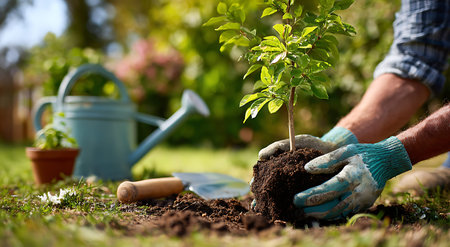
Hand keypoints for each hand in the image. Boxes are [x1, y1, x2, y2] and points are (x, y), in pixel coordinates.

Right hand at [252, 127, 357, 210]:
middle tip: (256, 204)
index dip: (256, 183)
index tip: (252, 186)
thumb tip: (260, 156)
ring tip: (266, 212)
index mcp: (279, 169)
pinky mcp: (309, 198)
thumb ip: (278, 147)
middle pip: (269, 193)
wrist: (335, 152)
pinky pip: (298, 208)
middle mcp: (285, 182)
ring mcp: (297, 191)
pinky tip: (286, 216)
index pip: (263, 178)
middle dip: (261, 200)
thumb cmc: (313, 145)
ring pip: (281, 202)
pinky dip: (291, 212)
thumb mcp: (296, 142)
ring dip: (273, 207)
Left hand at [293, 136, 411, 219]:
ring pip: (339, 213)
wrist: (387, 162)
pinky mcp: (365, 205)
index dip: (312, 195)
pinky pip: (345, 213)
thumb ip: (327, 160)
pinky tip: (318, 214)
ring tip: (304, 213)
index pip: (329, 189)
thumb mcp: (345, 151)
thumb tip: (307, 168)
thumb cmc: (363, 154)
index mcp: (353, 176)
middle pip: (333, 206)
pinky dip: (331, 215)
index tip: (296, 198)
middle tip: (296, 208)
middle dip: (313, 209)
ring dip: (321, 215)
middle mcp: (359, 191)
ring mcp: (363, 200)